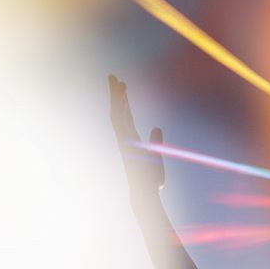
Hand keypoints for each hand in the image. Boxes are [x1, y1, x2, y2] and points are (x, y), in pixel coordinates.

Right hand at [108, 75, 164, 193]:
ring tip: (117, 81)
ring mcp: (123, 141)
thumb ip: (155, 140)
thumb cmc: (151, 178)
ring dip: (116, 97)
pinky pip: (120, 123)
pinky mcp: (125, 143)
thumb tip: (156, 127)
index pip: (126, 116)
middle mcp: (124, 138)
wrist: (146, 192)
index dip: (123, 101)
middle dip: (115, 94)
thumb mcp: (156, 155)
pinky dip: (119, 109)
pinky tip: (120, 97)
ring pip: (117, 114)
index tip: (122, 86)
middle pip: (118, 111)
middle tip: (113, 76)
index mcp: (131, 139)